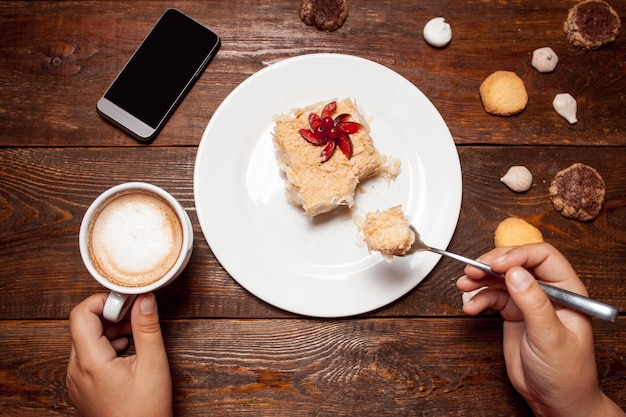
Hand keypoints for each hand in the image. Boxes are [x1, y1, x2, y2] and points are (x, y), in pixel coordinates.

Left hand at [67, 293, 172, 416]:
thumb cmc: (145, 411)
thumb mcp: (153, 365)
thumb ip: (147, 328)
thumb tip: (145, 299)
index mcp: (91, 362)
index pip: (81, 314)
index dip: (103, 301)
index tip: (127, 302)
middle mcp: (76, 370)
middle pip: (83, 325)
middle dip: (110, 314)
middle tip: (135, 316)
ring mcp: (76, 380)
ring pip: (85, 340)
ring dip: (108, 330)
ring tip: (134, 334)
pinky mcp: (81, 386)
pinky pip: (87, 356)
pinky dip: (105, 346)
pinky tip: (126, 350)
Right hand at [457, 243, 623, 416]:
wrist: (554, 399)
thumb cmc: (566, 373)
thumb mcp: (550, 337)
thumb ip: (534, 303)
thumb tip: (516, 273)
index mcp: (567, 291)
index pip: (543, 257)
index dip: (517, 255)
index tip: (496, 265)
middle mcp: (547, 292)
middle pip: (517, 263)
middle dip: (493, 264)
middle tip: (473, 270)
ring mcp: (528, 302)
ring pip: (501, 279)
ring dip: (480, 279)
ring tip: (464, 284)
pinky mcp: (513, 314)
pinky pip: (492, 297)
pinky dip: (478, 300)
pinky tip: (471, 308)